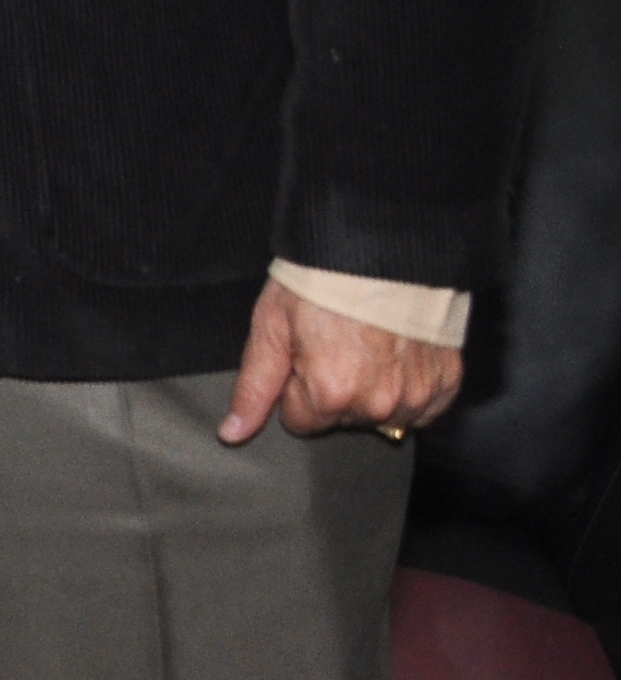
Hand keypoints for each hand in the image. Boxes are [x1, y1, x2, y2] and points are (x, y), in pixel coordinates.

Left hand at [223, 277, 462, 442]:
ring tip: (366, 346)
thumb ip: (254, 388)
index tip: (302, 357)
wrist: (382, 246)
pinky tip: (395, 355)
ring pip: (382, 416)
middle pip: (341, 419)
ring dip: (371, 391)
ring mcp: (417, 395)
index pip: (301, 422)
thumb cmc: (321, 280)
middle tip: (333, 343)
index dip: (294, 389)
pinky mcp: (447, 382)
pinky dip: (408, 387)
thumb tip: (233, 433)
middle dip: (331, 390)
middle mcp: (378, 404)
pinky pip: (423, 407)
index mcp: (330, 394)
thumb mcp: (271, 327)